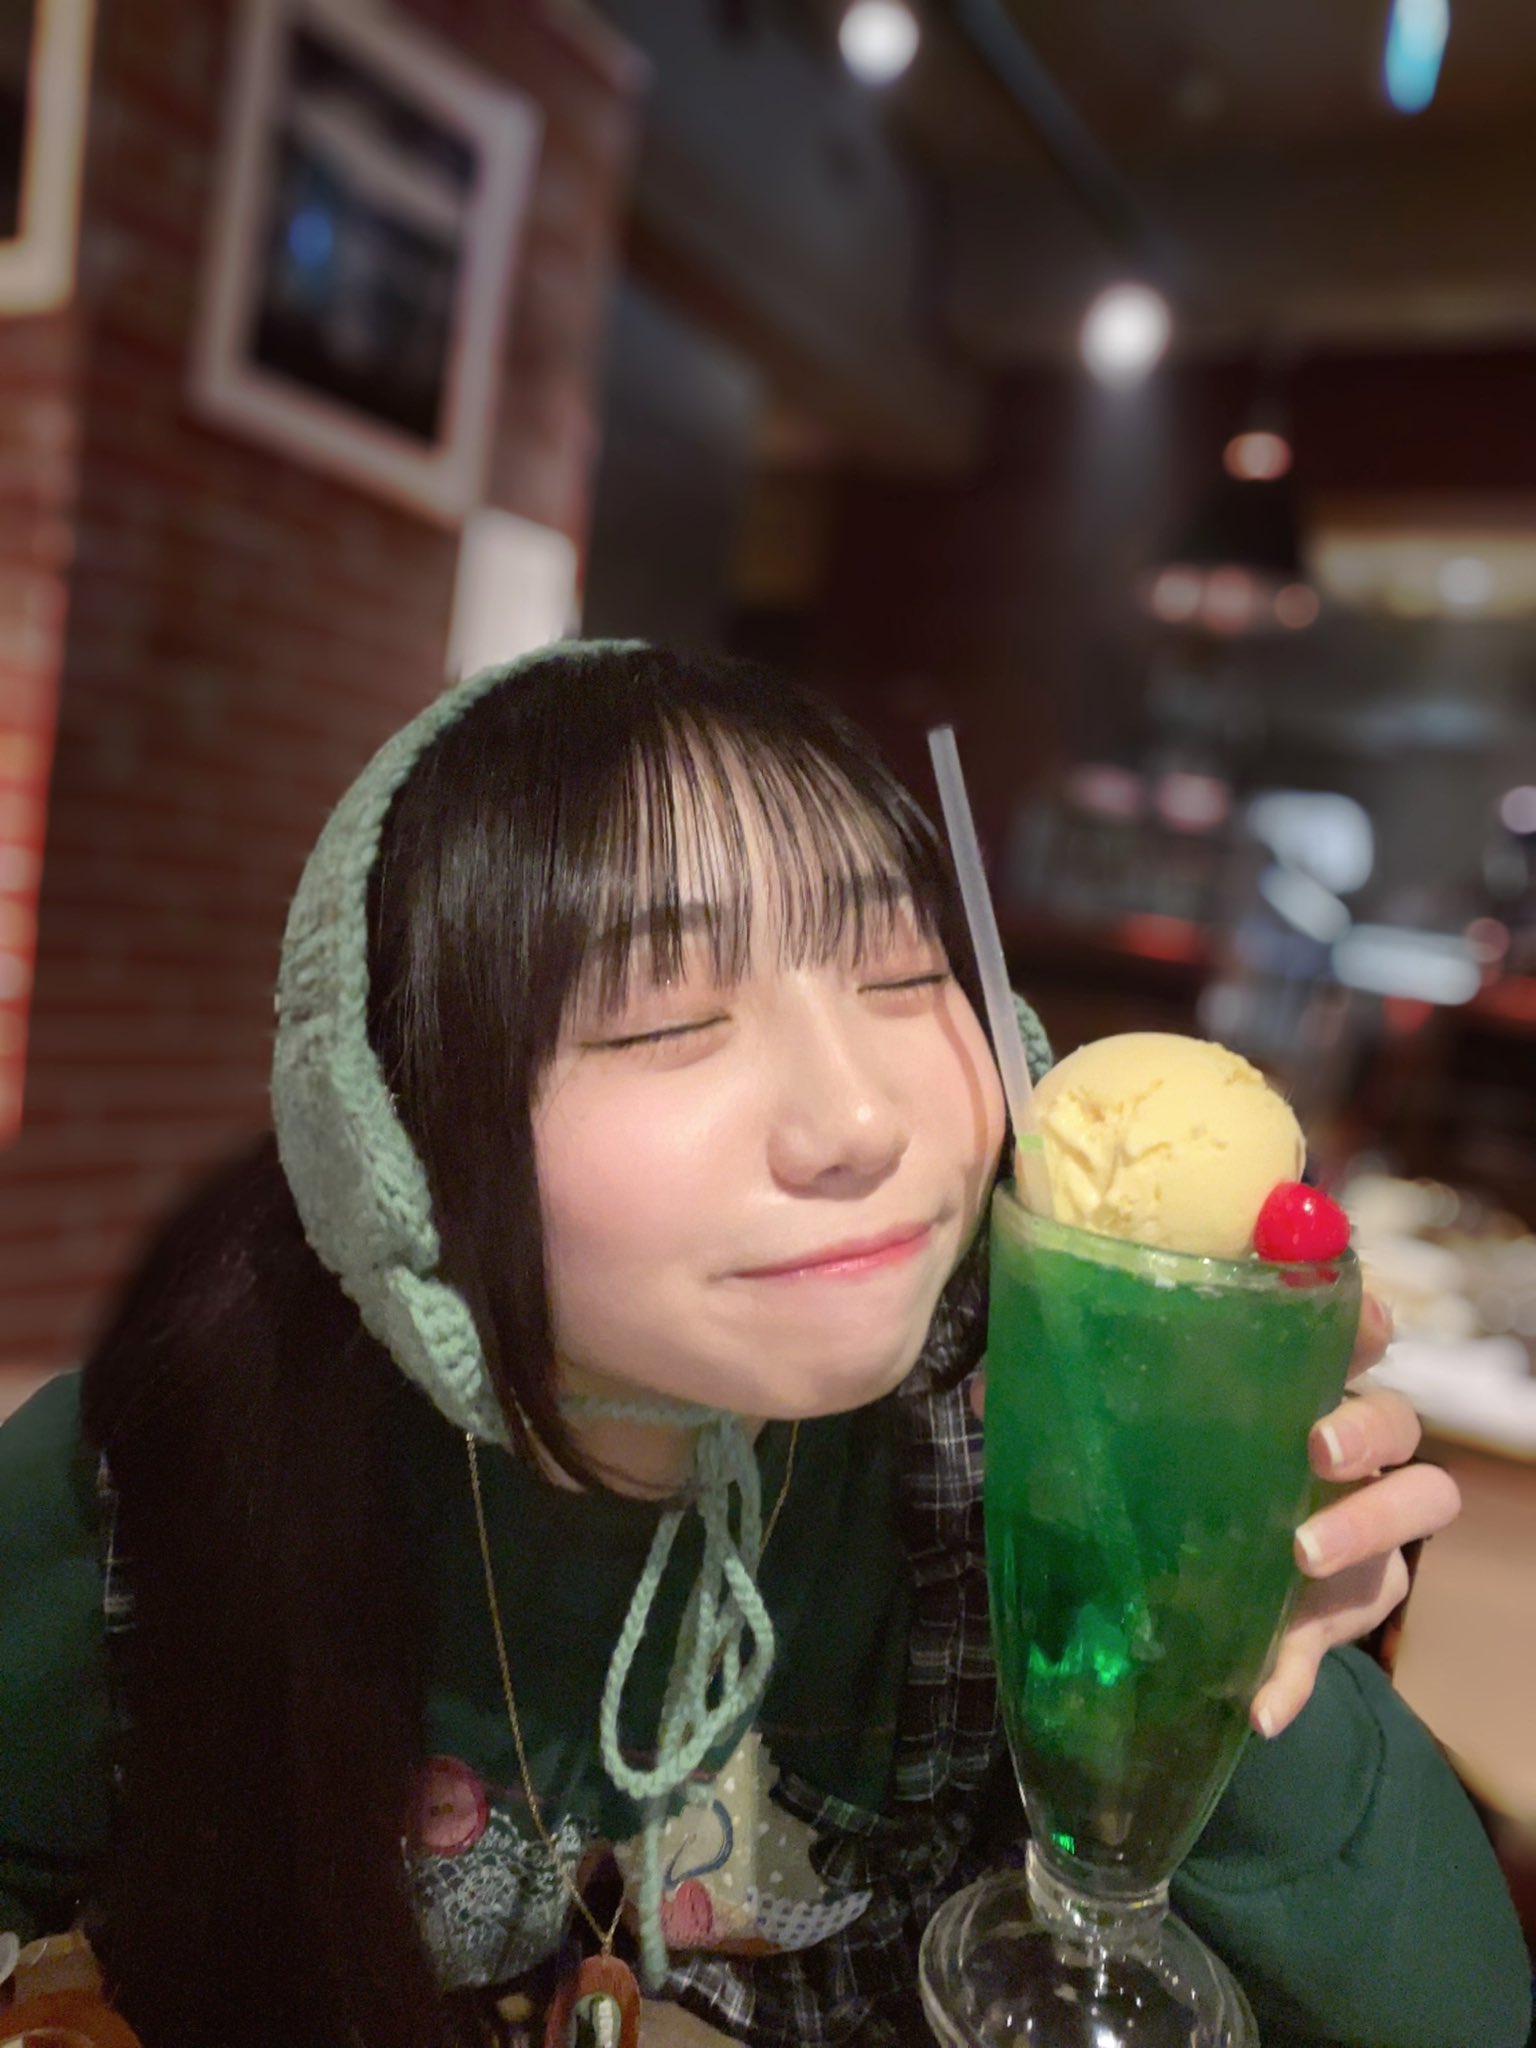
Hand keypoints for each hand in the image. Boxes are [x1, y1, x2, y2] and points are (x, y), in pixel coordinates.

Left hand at [968, 1290, 1461, 1742]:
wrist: (1166, 1592)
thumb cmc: (1152, 1479)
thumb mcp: (1107, 1442)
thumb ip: (1061, 1407)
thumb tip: (986, 1394)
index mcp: (1288, 1387)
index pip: (1349, 1336)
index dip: (1362, 1324)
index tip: (1354, 1328)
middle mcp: (1339, 1450)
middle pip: (1398, 1420)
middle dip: (1367, 1429)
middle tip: (1315, 1448)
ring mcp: (1355, 1528)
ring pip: (1416, 1506)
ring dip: (1369, 1529)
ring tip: (1302, 1554)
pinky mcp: (1339, 1612)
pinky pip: (1340, 1642)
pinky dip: (1296, 1676)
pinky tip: (1258, 1705)